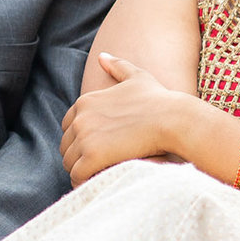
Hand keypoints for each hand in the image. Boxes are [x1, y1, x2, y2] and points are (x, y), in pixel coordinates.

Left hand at [60, 53, 192, 185]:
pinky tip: (98, 183)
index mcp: (85, 102)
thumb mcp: (137, 77)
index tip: (98, 148)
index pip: (68, 127)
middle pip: (66, 146)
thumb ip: (117, 66)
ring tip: (99, 176)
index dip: (81, 139)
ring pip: (69, 163)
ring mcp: (84, 138)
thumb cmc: (160, 100)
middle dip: (79, 156)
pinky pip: (77, 176)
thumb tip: (102, 56)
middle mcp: (80, 118)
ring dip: (81, 171)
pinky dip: (84, 182)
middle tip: (99, 165)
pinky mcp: (92, 157)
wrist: (173, 119)